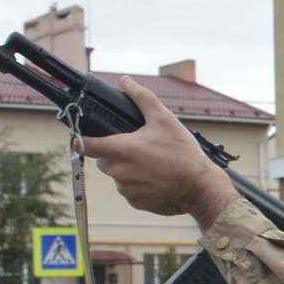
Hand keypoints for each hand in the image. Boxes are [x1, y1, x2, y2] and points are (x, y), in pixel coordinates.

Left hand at [82, 79, 237, 226]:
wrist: (200, 187)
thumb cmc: (182, 153)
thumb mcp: (164, 119)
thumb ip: (142, 97)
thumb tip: (126, 81)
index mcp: (120, 149)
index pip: (85, 145)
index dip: (82, 139)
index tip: (83, 138)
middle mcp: (118, 171)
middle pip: (104, 160)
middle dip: (117, 154)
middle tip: (140, 149)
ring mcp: (126, 189)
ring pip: (118, 176)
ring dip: (129, 170)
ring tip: (153, 165)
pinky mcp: (136, 202)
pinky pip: (131, 191)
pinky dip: (140, 185)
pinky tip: (157, 179)